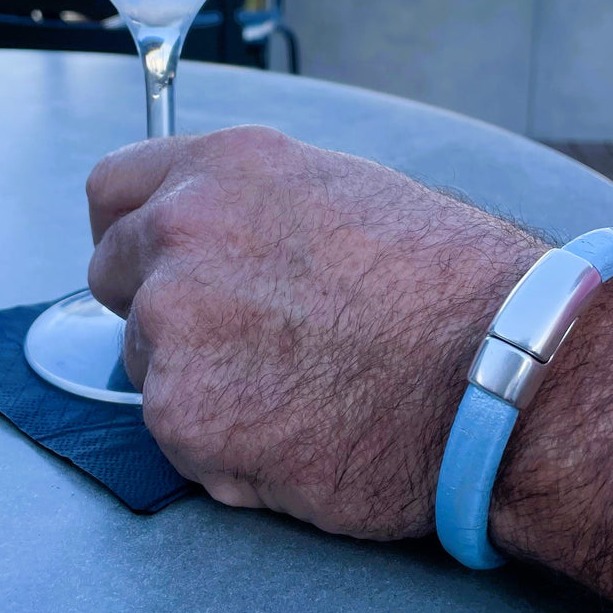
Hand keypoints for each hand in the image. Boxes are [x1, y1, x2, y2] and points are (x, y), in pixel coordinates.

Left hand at [86, 126, 543, 538]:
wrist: (501, 366)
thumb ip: (249, 207)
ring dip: (197, 379)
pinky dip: (224, 445)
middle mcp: (180, 229)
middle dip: (159, 304)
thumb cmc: (446, 282)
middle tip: (234, 337)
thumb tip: (211, 240)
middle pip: (113, 273)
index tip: (148, 260)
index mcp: (222, 168)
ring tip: (293, 389)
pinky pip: (178, 434)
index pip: (112, 188)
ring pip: (146, 359)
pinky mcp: (181, 413)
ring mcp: (172, 321)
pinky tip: (298, 433)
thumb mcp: (338, 192)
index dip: (130, 229)